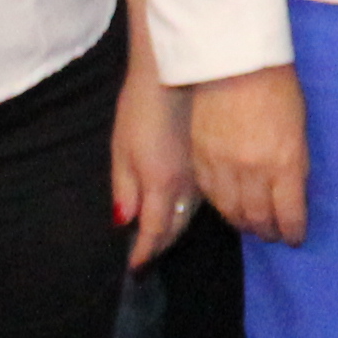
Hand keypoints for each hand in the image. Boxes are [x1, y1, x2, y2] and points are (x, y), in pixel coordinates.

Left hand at [110, 70, 197, 268]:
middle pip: (176, 228)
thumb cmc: (143, 105)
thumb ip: (125, 187)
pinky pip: (208, 198)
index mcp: (160, 185)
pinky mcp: (215, 161)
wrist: (182, 69)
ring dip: (180, 230)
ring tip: (168, 239)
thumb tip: (123, 223)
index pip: (154, 233)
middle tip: (150, 257)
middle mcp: (187, 188)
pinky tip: (191, 209)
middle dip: (162, 245)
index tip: (136, 268)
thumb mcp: (122, 146)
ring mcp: (204, 175)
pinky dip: (196, 209)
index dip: (145, 254)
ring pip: (195, 215)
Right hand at [191, 65, 310, 245]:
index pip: (290, 214)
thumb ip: (295, 165)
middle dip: (268, 231)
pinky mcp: (200, 157)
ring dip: (243, 223)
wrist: (234, 60)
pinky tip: (228, 206)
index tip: (294, 237)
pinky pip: (210, 194)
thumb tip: (292, 194)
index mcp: (285, 162)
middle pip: (259, 217)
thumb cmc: (276, 87)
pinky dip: (220, 206)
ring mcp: (224, 165)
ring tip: (251, 225)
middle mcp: (254, 170)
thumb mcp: (298, 130)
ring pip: (232, 211)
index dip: (292, 232)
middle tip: (272, 234)